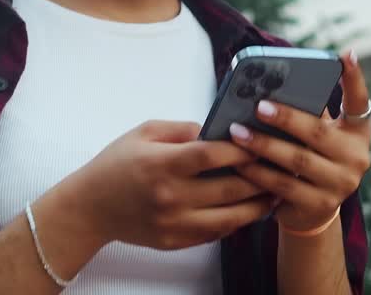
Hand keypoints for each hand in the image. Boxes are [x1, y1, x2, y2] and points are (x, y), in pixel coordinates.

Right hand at [71, 120, 275, 250]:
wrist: (90, 208)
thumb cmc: (116, 165)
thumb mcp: (143, 133)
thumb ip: (181, 129)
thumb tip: (215, 129)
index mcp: (162, 164)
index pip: (211, 155)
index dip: (241, 148)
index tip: (260, 141)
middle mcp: (170, 196)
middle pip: (229, 188)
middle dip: (260, 177)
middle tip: (280, 166)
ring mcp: (174, 223)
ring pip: (229, 218)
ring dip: (257, 206)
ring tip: (275, 193)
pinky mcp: (175, 241)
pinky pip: (215, 234)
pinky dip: (235, 222)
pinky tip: (248, 210)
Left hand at [228, 50, 370, 231]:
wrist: (312, 211)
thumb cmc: (310, 157)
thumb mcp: (318, 136)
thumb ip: (307, 114)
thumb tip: (270, 87)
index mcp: (356, 133)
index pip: (360, 102)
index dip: (355, 78)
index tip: (347, 54)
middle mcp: (356, 158)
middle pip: (318, 133)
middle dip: (286, 118)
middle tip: (259, 106)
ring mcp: (340, 184)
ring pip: (297, 161)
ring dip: (263, 145)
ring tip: (237, 132)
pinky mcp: (319, 205)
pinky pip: (283, 186)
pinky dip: (259, 172)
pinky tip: (239, 163)